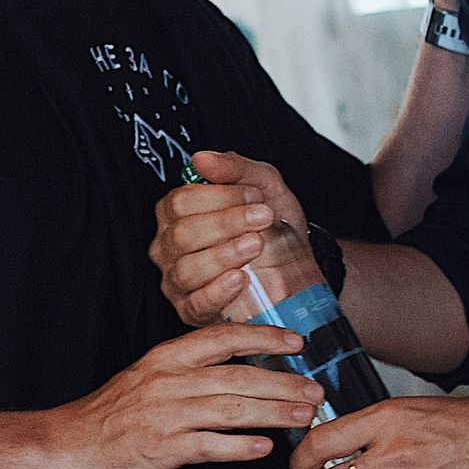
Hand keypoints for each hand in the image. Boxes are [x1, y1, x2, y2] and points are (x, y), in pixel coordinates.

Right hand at [46, 323, 320, 468]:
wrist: (65, 445)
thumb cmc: (108, 415)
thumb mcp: (145, 378)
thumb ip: (186, 371)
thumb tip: (235, 370)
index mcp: (165, 358)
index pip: (222, 338)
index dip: (263, 336)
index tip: (296, 340)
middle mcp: (168, 380)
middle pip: (237, 375)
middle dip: (283, 381)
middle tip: (316, 387)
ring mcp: (165, 414)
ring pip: (231, 408)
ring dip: (274, 411)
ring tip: (304, 415)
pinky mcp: (160, 448)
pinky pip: (209, 445)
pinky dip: (239, 446)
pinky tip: (264, 449)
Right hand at [149, 151, 305, 326]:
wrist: (297, 265)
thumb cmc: (272, 226)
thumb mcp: (263, 184)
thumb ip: (234, 168)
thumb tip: (202, 158)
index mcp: (178, 212)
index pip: (180, 201)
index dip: (219, 197)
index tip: (253, 195)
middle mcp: (170, 246)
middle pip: (182, 234)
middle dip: (227, 223)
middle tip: (261, 218)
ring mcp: (179, 280)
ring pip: (187, 269)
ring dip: (226, 254)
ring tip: (256, 244)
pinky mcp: (193, 310)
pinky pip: (197, 303)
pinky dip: (219, 290)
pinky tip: (241, 277)